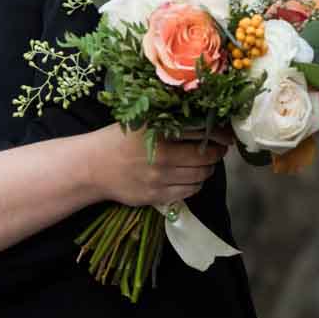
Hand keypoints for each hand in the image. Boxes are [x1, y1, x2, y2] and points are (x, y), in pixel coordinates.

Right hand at [91, 124, 228, 207]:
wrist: (92, 167)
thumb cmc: (118, 140)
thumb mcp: (142, 122)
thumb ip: (170, 121)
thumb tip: (207, 121)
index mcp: (157, 131)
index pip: (201, 131)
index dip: (219, 134)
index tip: (226, 135)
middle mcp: (161, 155)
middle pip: (205, 156)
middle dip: (217, 153)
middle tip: (218, 149)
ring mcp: (160, 178)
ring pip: (200, 176)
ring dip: (208, 169)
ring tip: (204, 163)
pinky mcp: (157, 196)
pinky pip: (189, 192)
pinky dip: (196, 184)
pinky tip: (190, 177)